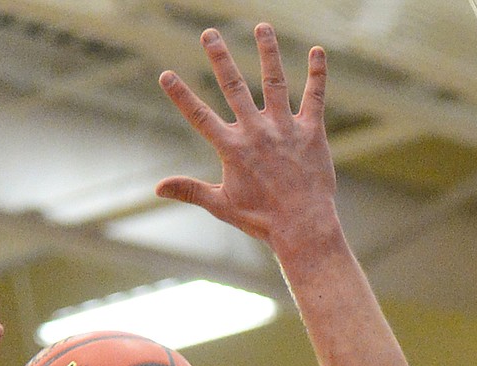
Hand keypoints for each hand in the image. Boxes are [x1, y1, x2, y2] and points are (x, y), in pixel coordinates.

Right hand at [156, 25, 336, 253]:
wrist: (304, 228)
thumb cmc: (262, 220)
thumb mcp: (222, 205)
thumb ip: (190, 190)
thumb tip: (157, 188)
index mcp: (233, 149)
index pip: (200, 117)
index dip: (181, 96)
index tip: (166, 74)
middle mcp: (257, 131)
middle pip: (234, 87)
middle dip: (220, 58)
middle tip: (209, 33)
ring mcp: (285, 128)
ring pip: (274, 82)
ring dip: (268, 52)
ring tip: (263, 27)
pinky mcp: (311, 132)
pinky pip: (315, 97)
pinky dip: (317, 74)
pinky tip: (318, 52)